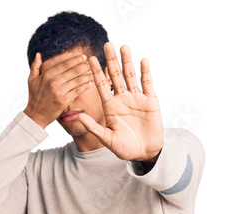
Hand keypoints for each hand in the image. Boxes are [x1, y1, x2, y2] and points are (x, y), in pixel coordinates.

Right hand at [23, 51, 93, 128]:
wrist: (36, 116)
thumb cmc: (34, 97)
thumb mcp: (31, 80)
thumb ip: (35, 66)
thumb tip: (38, 54)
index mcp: (46, 74)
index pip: (64, 62)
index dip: (75, 58)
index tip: (82, 56)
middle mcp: (53, 81)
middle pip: (73, 70)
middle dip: (83, 65)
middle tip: (90, 63)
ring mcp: (59, 91)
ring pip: (77, 80)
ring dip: (86, 75)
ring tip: (92, 72)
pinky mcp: (64, 100)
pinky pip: (77, 91)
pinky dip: (85, 86)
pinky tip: (89, 83)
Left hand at [77, 42, 163, 161]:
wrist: (144, 152)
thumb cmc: (125, 148)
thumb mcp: (107, 139)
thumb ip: (94, 127)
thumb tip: (79, 117)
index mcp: (110, 107)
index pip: (101, 86)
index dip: (96, 73)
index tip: (89, 59)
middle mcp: (122, 100)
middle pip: (116, 76)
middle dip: (111, 61)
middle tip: (107, 44)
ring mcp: (136, 99)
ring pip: (130, 76)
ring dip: (127, 62)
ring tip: (123, 46)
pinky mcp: (150, 101)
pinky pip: (147, 84)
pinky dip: (145, 72)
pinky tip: (142, 60)